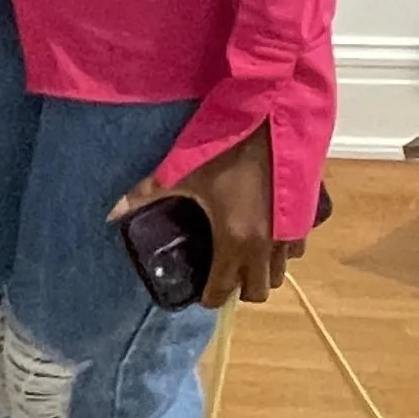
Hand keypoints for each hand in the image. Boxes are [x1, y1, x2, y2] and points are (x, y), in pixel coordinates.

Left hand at [109, 131, 303, 309]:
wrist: (274, 120)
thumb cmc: (225, 148)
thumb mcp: (182, 170)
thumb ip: (145, 193)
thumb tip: (112, 212)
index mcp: (233, 239)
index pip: (224, 290)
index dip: (210, 296)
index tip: (199, 292)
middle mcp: (266, 245)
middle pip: (258, 290)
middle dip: (239, 287)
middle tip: (220, 272)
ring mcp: (290, 233)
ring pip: (279, 272)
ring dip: (261, 271)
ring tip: (240, 255)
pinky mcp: (306, 218)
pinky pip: (296, 250)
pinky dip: (281, 250)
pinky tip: (263, 234)